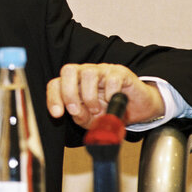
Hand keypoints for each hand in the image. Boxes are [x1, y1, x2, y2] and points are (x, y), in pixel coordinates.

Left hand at [46, 63, 164, 128]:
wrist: (138, 108)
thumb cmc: (110, 111)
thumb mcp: (91, 120)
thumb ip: (81, 117)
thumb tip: (77, 114)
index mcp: (74, 84)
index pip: (56, 84)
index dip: (53, 98)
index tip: (57, 114)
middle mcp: (85, 73)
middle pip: (68, 70)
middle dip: (69, 93)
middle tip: (76, 111)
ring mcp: (102, 70)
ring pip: (88, 73)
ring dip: (90, 96)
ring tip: (97, 109)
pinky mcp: (120, 72)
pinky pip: (112, 78)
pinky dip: (110, 93)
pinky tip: (112, 101)